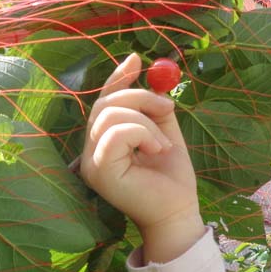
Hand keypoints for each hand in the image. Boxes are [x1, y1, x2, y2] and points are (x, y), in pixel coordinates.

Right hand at [80, 53, 203, 259]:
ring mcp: (91, 162)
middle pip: (105, 103)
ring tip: (162, 145)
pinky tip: (156, 151)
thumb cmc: (172, 179)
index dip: (117, 78)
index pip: (103, 102)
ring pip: (110, 115)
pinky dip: (142, 133)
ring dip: (146, 122)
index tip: (136, 59)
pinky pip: (116, 132)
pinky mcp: (98, 171)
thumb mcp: (165, 132)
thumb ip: (154, 106)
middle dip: (140, 97)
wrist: (179, 212)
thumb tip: (144, 67)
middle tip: (167, 109)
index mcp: (105, 142)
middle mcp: (91, 151)